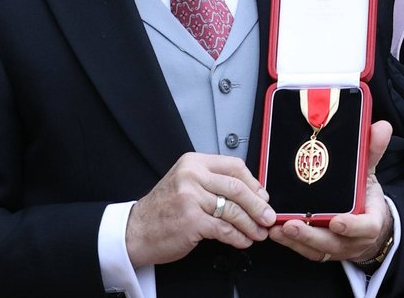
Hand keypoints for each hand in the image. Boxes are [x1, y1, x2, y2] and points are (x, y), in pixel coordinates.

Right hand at [125, 152, 275, 265]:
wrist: (135, 230)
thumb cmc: (162, 209)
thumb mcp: (186, 183)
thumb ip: (213, 182)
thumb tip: (251, 192)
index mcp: (194, 162)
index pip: (234, 166)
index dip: (254, 183)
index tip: (263, 196)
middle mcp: (192, 176)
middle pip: (237, 187)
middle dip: (258, 205)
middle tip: (268, 216)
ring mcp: (191, 197)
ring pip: (233, 210)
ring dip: (250, 224)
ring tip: (258, 232)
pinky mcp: (191, 220)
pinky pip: (224, 229)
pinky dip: (237, 237)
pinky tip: (242, 240)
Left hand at [269, 120, 394, 263]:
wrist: (369, 226)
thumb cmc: (367, 200)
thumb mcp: (370, 174)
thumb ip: (372, 152)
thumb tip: (380, 127)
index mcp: (370, 221)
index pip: (366, 228)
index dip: (352, 227)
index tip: (337, 222)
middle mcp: (353, 239)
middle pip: (333, 243)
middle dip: (311, 235)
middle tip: (293, 224)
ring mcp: (336, 247)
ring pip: (316, 249)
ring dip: (296, 240)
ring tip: (278, 228)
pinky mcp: (320, 250)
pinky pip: (305, 251)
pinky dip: (290, 243)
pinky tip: (276, 232)